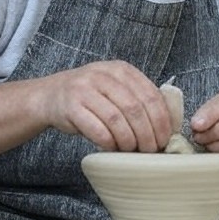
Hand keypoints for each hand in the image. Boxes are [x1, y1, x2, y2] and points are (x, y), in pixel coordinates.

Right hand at [39, 60, 170, 151]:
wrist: (51, 95)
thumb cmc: (91, 97)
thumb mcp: (116, 88)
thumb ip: (138, 98)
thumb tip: (167, 126)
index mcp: (120, 70)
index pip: (150, 95)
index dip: (161, 120)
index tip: (165, 138)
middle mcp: (103, 75)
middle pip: (135, 108)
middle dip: (147, 133)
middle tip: (151, 149)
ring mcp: (85, 89)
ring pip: (116, 119)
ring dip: (128, 140)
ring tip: (132, 150)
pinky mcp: (71, 106)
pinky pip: (96, 129)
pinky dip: (109, 142)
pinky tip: (113, 147)